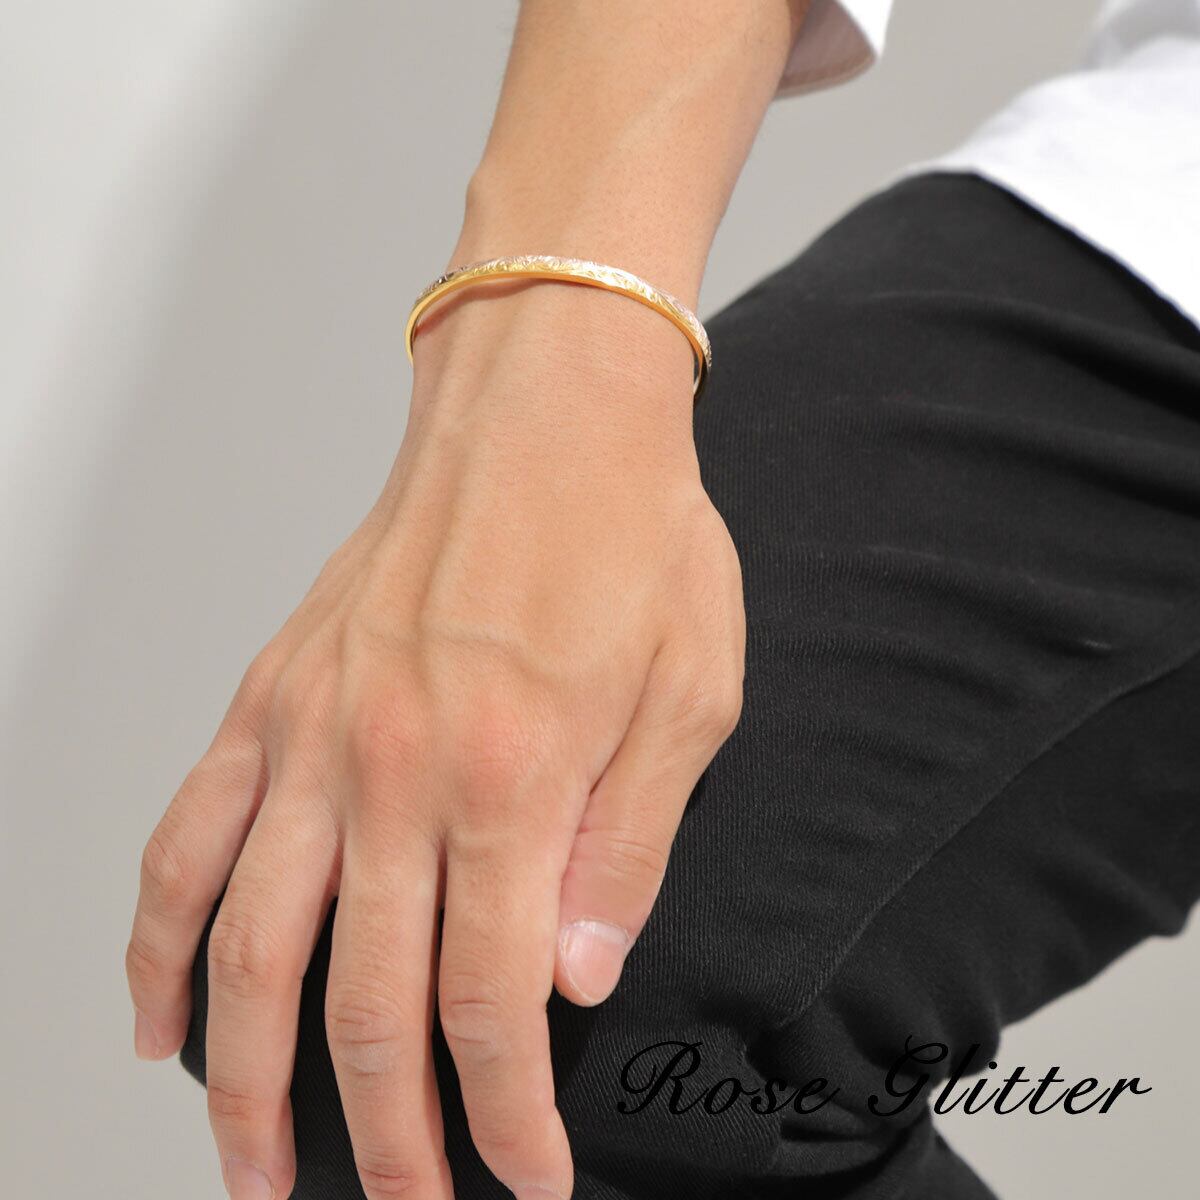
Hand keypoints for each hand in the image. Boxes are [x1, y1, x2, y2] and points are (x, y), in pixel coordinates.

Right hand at [125, 280, 745, 1199]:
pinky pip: (187, 836)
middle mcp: (396, 767)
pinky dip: (158, 941)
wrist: (548, 407)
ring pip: (247, 949)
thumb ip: (628, 846)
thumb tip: (576, 980)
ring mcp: (316, 731)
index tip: (523, 1183)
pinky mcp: (273, 696)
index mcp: (516, 774)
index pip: (493, 1003)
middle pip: (368, 1004)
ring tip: (255, 1172)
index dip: (506, 1117)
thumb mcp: (691, 692)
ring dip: (247, 1082)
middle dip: (390, 1140)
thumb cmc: (631, 531)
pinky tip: (158, 1019)